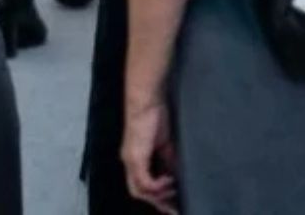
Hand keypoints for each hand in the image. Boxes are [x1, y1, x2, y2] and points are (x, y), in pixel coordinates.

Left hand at [121, 92, 178, 211]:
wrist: (146, 99)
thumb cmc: (154, 116)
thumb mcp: (163, 144)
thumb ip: (167, 161)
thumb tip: (175, 175)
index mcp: (134, 158)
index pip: (140, 186)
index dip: (155, 197)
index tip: (171, 204)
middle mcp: (128, 161)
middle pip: (138, 192)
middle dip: (157, 203)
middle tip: (173, 208)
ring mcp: (130, 159)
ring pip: (139, 191)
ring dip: (158, 196)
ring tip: (173, 192)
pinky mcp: (135, 156)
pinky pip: (145, 182)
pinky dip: (158, 186)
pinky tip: (169, 181)